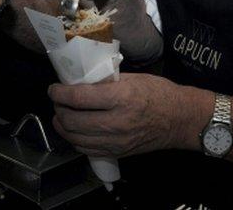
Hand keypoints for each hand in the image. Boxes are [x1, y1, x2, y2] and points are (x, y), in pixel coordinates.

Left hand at [49, 73, 188, 157]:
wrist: (179, 119)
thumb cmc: (158, 93)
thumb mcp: (132, 78)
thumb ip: (105, 81)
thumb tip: (80, 81)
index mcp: (121, 98)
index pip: (79, 97)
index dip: (59, 93)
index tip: (53, 88)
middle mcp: (117, 122)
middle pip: (72, 120)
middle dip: (58, 109)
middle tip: (57, 101)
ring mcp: (116, 141)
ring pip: (75, 138)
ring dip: (62, 126)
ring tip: (61, 116)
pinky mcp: (117, 153)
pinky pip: (86, 150)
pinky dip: (75, 140)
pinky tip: (75, 130)